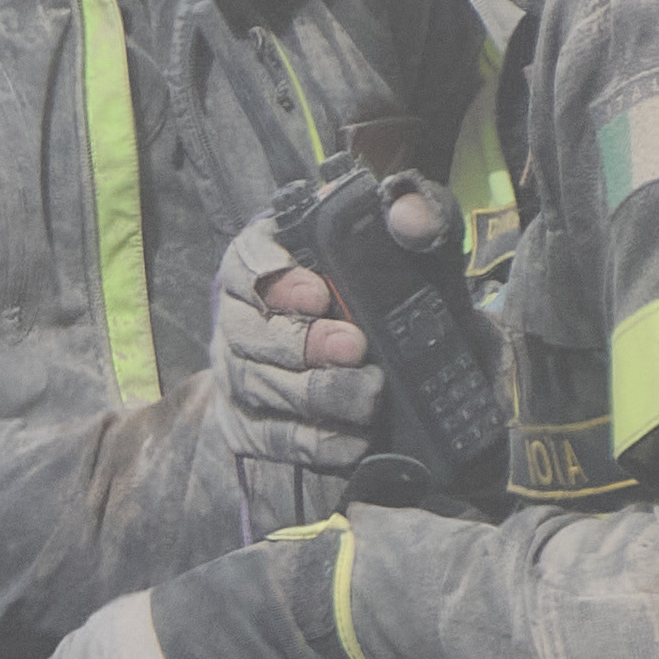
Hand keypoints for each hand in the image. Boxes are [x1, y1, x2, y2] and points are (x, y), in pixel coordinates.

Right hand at [194, 178, 445, 479]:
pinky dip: (312, 441)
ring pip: (257, 386)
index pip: (246, 262)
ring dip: (314, 394)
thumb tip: (408, 219)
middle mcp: (240, 317)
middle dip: (301, 343)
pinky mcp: (251, 424)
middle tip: (354, 347)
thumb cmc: (393, 290)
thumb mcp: (413, 245)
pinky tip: (354, 439)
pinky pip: (269, 438)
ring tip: (368, 394)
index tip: (319, 294)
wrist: (400, 361)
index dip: (274, 279)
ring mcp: (240, 373)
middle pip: (247, 331)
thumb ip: (419, 217)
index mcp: (265, 260)